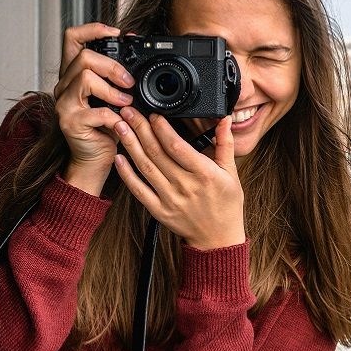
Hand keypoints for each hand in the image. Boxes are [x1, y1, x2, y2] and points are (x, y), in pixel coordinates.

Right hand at [52, 23, 135, 193]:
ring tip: (126, 104)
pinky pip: (94, 111)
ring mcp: (64, 104)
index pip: (72, 38)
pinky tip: (120, 123)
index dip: (93, 29)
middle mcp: (64, 86)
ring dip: (112, 90)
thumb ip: (119, 78)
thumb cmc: (106, 128)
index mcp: (74, 75)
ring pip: (85, 78)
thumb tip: (138, 54)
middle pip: (83, 57)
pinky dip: (113, 117)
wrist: (94, 160)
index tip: (116, 32)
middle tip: (129, 83)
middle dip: (112, 66)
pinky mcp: (70, 122)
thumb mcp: (114, 98)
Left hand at [112, 109, 245, 249]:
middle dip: (141, 129)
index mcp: (204, 174)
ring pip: (146, 167)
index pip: (178, 146)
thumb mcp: (231, 173)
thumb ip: (225, 144)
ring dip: (130, 145)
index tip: (154, 114)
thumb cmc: (226, 205)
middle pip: (157, 153)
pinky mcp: (159, 211)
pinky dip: (127, 174)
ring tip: (120, 127)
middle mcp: (185, 186)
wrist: (218, 238)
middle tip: (129, 112)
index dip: (162, 129)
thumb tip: (224, 120)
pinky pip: (139, 190)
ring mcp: (170, 199)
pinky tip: (119, 158)